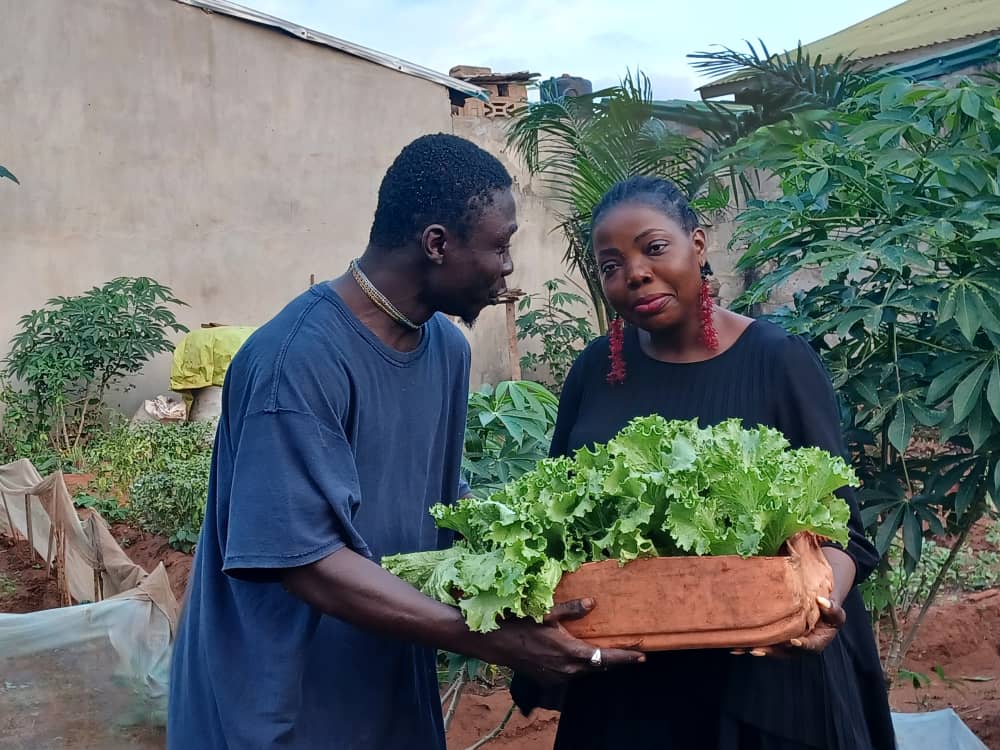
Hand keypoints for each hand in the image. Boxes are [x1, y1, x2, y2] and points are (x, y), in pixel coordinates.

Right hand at [476, 598, 645, 683]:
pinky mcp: (549, 681)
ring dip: (595, 662)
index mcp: (571, 652)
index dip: (626, 657)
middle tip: (629, 651)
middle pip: (598, 667)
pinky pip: (571, 674)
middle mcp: (568, 670)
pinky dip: (578, 665)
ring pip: (585, 671)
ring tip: (605, 652)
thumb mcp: (547, 612)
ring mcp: (558, 678)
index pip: (606, 657)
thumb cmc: (521, 624)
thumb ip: (571, 609)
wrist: (495, 644)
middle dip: (614, 660)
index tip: (643, 656)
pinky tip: (577, 655)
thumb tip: (593, 603)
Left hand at [730, 595, 846, 657]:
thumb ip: (831, 608)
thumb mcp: (834, 610)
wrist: (815, 607)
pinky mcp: (773, 640)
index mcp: (816, 642)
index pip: (809, 646)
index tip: (793, 640)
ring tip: (742, 648)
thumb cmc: (826, 610)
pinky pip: (761, 644)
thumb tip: (822, 600)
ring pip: (770, 649)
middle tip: (757, 649)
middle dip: (771, 651)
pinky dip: (748, 646)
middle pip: (784, 651)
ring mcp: (784, 645)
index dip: (801, 645)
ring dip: (756, 649)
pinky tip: (734, 647)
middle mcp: (798, 647)